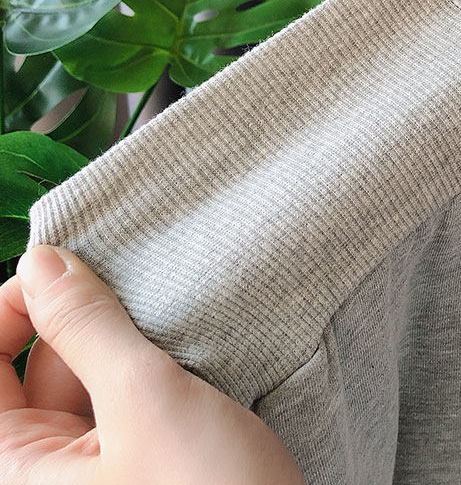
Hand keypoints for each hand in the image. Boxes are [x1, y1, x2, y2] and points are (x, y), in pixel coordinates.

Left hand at [0, 244, 305, 483]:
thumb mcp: (148, 402)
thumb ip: (89, 327)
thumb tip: (42, 263)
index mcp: (14, 473)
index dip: (12, 307)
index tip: (65, 268)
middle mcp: (41, 473)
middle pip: (30, 367)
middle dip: (78, 319)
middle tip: (132, 288)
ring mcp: (87, 469)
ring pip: (80, 376)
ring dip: (119, 340)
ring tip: (165, 323)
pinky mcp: (129, 463)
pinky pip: (116, 396)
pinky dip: (142, 363)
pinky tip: (178, 351)